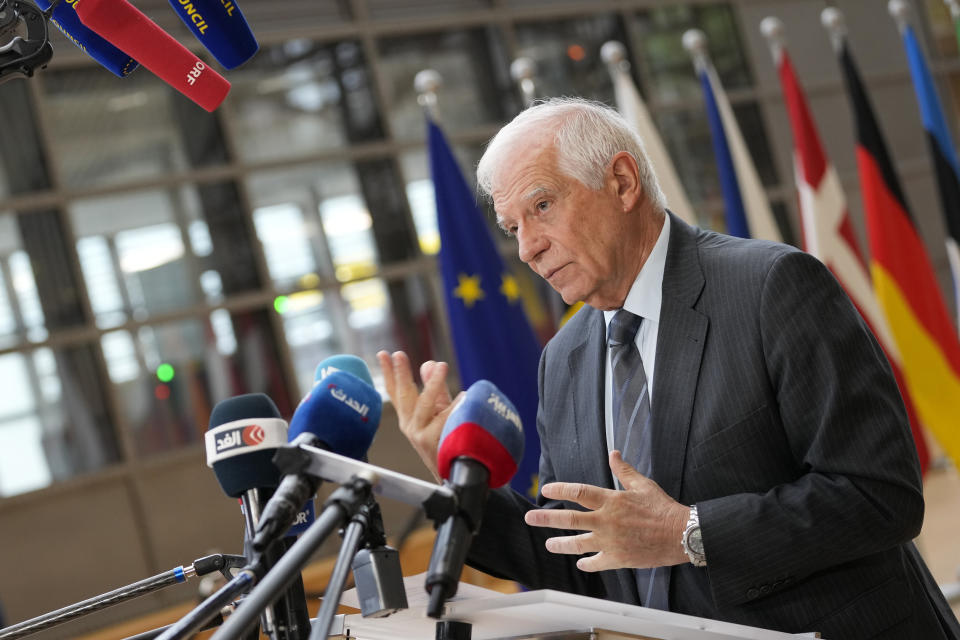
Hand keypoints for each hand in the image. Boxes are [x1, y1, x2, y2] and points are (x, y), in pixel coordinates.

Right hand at [377, 350, 460, 481]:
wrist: (454, 471)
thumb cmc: (445, 440)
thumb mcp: (439, 410)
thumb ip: (434, 388)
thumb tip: (429, 363)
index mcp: (408, 416)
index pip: (395, 391)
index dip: (388, 373)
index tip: (383, 354)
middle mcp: (409, 425)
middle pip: (403, 396)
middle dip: (400, 374)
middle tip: (398, 354)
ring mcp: (418, 435)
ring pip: (424, 405)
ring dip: (432, 384)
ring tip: (441, 366)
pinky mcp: (431, 442)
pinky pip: (445, 419)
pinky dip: (455, 407)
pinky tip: (465, 396)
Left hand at [524, 451, 689, 570]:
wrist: (681, 535)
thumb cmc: (663, 507)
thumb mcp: (643, 484)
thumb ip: (624, 471)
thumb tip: (613, 453)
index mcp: (611, 500)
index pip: (578, 492)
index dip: (559, 489)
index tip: (545, 489)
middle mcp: (606, 521)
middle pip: (569, 519)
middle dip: (546, 518)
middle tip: (530, 518)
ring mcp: (610, 541)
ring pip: (577, 544)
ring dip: (560, 544)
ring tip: (549, 544)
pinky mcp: (618, 558)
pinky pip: (596, 562)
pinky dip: (586, 563)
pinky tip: (580, 564)